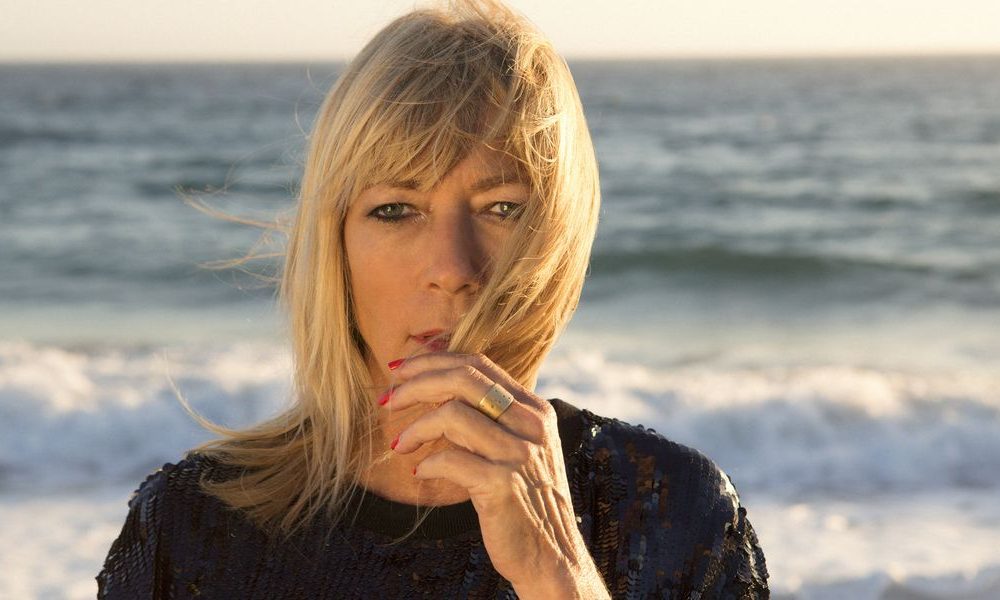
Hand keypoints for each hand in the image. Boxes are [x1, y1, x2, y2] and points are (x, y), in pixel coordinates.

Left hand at [382, 351, 608, 598]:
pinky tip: (420, 472)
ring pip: (452, 415)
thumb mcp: (519, 448)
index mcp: (534, 409)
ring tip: (401, 445)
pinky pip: (450, 460)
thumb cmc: (525, 501)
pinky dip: (427, 463)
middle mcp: (530, 425)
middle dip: (415, 384)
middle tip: (388, 399)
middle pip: (463, 380)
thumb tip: (437, 387)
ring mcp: (518, 455)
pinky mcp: (502, 486)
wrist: (552, 555)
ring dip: (415, 428)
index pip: (478, 364)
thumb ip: (492, 418)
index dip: (432, 361)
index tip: (399, 370)